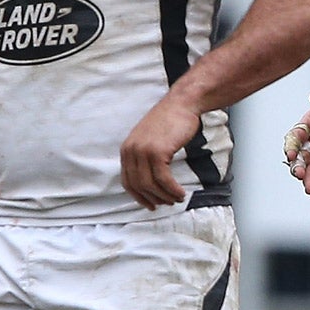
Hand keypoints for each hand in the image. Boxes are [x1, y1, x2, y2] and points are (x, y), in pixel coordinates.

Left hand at [121, 92, 202, 209]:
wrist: (182, 104)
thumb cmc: (170, 121)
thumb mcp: (150, 140)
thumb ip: (145, 157)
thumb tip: (151, 182)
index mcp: (127, 149)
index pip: (127, 181)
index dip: (139, 197)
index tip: (150, 205)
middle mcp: (131, 150)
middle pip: (138, 185)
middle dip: (154, 199)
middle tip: (168, 203)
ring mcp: (143, 151)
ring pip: (151, 184)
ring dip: (166, 196)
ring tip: (178, 198)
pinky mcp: (157, 152)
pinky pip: (163, 179)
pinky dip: (172, 189)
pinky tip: (181, 192)